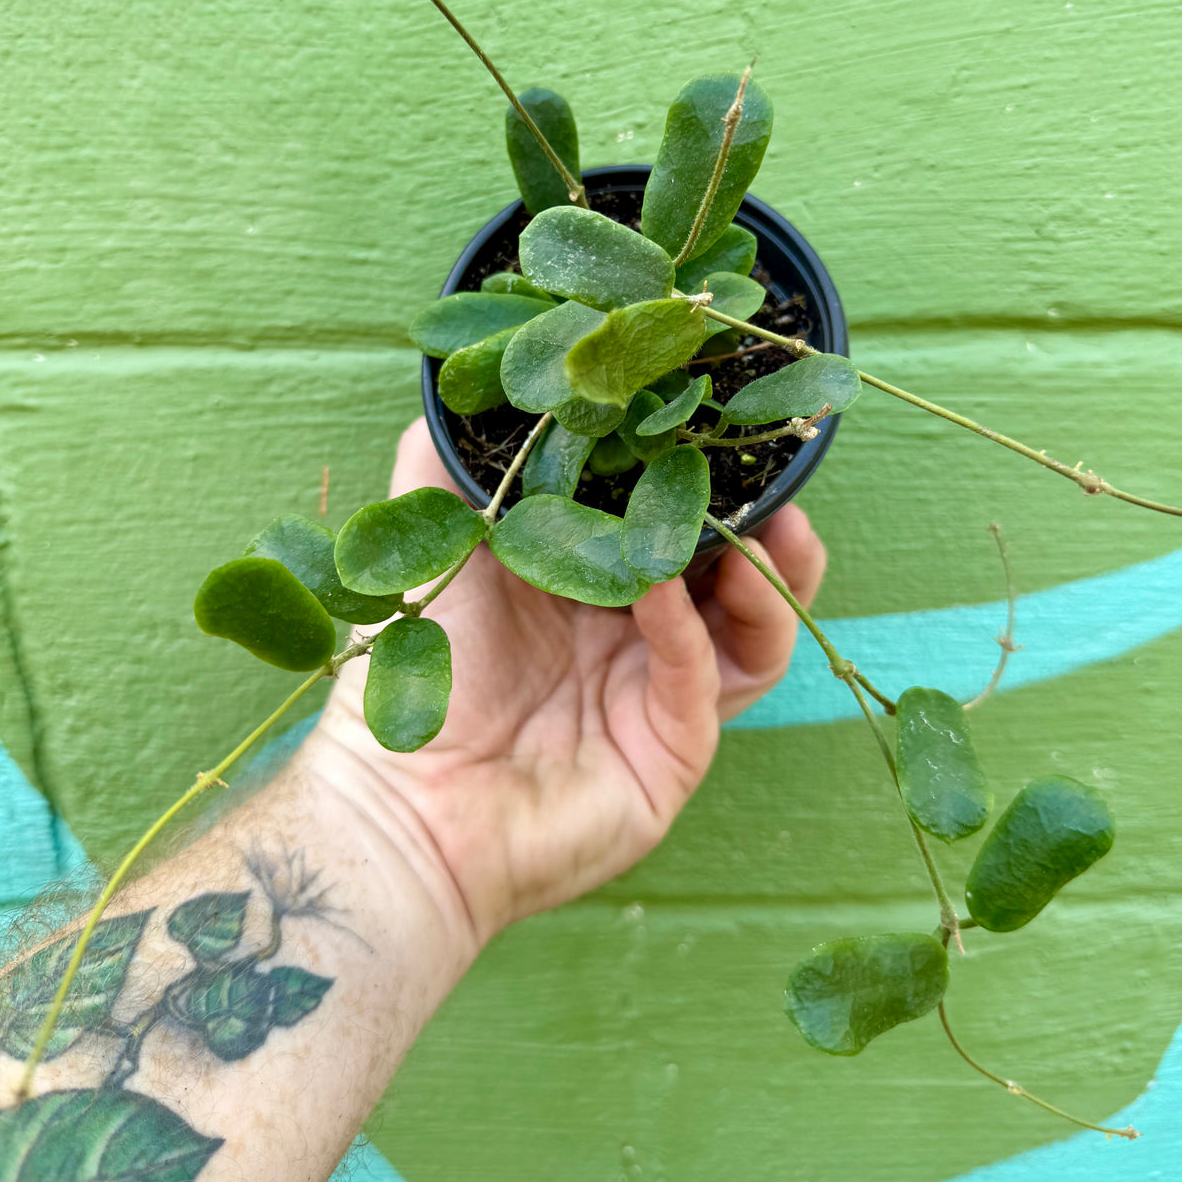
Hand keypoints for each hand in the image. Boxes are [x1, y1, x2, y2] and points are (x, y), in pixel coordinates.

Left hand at [314, 418, 824, 946]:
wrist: (402, 801)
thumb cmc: (413, 674)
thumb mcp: (430, 546)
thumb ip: (446, 463)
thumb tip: (469, 380)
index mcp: (595, 588)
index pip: (675, 524)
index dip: (703, 480)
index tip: (715, 426)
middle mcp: (639, 640)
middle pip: (737, 577)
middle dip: (768, 526)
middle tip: (778, 479)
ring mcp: (662, 699)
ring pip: (752, 634)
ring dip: (764, 579)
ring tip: (766, 530)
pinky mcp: (672, 752)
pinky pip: (703, 679)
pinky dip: (690, 628)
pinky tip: (661, 589)